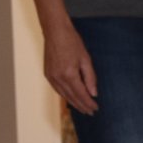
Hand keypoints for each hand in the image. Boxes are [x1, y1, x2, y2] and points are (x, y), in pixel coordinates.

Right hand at [27, 0, 98, 114]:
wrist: (55, 30)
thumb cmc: (72, 41)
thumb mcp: (85, 59)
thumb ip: (90, 78)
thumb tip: (94, 94)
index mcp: (69, 74)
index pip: (81, 94)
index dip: (89, 103)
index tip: (95, 109)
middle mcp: (58, 78)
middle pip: (72, 98)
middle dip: (82, 106)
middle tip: (90, 112)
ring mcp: (51, 77)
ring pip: (64, 95)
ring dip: (74, 103)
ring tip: (82, 108)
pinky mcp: (47, 74)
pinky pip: (58, 90)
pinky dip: (65, 95)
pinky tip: (71, 98)